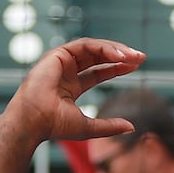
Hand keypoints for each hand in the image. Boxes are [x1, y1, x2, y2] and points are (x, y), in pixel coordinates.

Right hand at [6, 38, 144, 142]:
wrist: (33, 121)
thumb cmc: (54, 126)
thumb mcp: (89, 127)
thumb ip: (109, 126)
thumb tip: (132, 127)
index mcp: (70, 86)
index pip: (98, 72)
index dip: (117, 68)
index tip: (135, 67)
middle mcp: (66, 71)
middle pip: (98, 57)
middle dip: (120, 55)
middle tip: (141, 57)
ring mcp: (61, 61)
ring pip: (94, 48)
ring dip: (115, 50)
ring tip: (133, 57)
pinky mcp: (59, 54)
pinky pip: (86, 45)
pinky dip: (104, 48)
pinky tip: (119, 56)